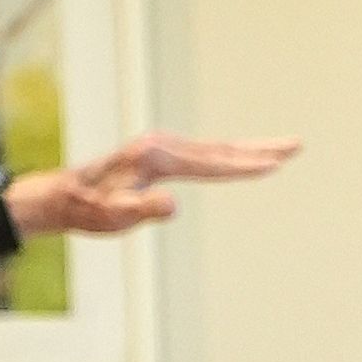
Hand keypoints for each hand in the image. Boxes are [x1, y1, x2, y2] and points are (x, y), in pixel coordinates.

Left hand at [19, 133, 304, 237]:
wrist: (65, 194)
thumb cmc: (89, 209)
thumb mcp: (114, 216)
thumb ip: (143, 209)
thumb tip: (172, 206)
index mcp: (159, 158)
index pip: (213, 165)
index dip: (246, 167)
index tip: (275, 166)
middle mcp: (164, 146)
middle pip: (223, 149)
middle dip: (262, 149)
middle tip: (296, 145)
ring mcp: (163, 148)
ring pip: (217, 149)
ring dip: (250, 150)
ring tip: (280, 152)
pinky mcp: (161, 155)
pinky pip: (205, 154)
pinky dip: (229, 155)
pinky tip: (240, 158)